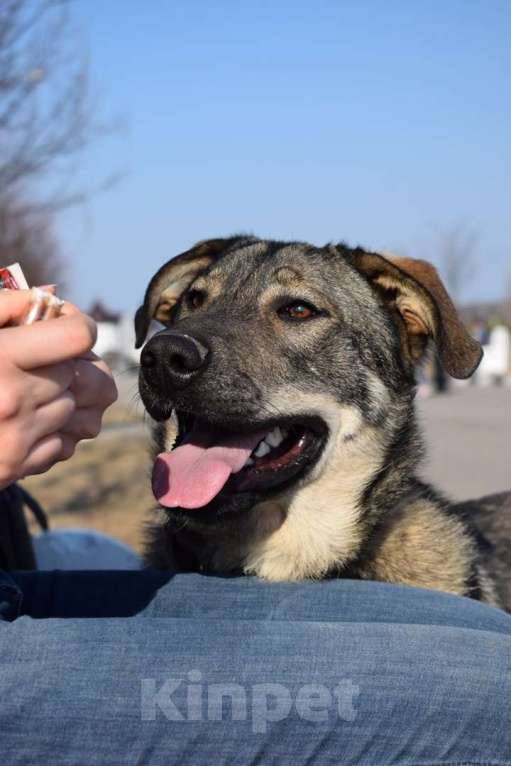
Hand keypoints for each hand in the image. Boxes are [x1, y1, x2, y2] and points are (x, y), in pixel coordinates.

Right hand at [0, 290, 117, 487]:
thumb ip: (4, 307)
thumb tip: (51, 297)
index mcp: (1, 358)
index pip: (77, 336)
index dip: (77, 325)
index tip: (62, 325)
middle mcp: (14, 399)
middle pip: (77, 372)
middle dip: (61, 362)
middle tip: (36, 360)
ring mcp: (19, 437)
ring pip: (75, 407)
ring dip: (57, 397)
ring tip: (24, 392)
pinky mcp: (19, 466)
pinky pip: (63, 442)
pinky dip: (50, 431)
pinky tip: (20, 421)